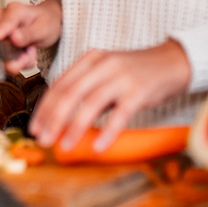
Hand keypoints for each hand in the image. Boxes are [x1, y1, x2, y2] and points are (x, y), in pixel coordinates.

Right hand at [0, 0, 61, 74]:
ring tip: (30, 51)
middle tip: (32, 52)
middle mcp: (2, 18)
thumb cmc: (46, 21)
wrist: (48, 22)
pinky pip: (3, 58)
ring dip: (17, 59)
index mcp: (14, 10)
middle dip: (16, 55)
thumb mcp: (44, 28)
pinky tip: (25, 53)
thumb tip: (14, 37)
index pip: (3, 24)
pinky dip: (16, 61)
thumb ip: (29, 34)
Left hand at [29, 40, 191, 151]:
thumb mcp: (105, 72)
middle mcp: (103, 65)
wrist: (172, 61)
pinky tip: (98, 147)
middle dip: (53, 119)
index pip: (60, 84)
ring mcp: (122, 77)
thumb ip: (85, 88)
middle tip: (43, 139)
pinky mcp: (140, 91)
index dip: (44, 108)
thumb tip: (60, 117)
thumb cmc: (135, 72)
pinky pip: (120, 114)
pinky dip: (108, 132)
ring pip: (91, 103)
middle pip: (70, 93)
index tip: (35, 127)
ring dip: (74, 127)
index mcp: (90, 59)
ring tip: (63, 146)